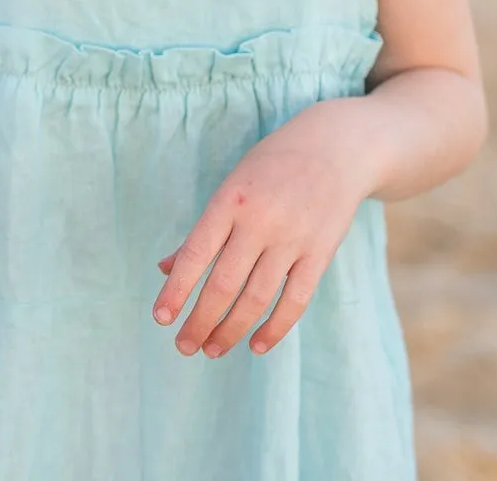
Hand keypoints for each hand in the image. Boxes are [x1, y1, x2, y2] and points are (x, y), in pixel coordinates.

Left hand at [152, 102, 375, 357]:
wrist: (336, 147)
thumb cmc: (271, 168)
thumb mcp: (231, 187)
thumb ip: (202, 231)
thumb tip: (165, 269)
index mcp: (230, 200)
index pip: (195, 254)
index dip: (176, 290)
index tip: (160, 318)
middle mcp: (260, 221)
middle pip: (224, 284)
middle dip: (200, 321)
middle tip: (183, 346)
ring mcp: (293, 239)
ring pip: (256, 298)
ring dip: (231, 330)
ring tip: (211, 349)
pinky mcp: (321, 253)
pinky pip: (295, 301)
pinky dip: (274, 328)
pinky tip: (255, 345)